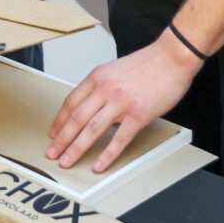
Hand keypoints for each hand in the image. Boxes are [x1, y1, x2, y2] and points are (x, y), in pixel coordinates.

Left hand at [46, 29, 202, 171]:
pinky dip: (106, 154)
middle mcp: (105, 88)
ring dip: (76, 148)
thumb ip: (103, 86)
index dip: (59, 120)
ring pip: (92, 129)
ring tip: (66, 161)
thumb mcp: (116, 69)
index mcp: (98, 76)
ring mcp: (121, 102)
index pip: (71, 101)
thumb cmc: (148, 63)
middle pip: (77, 117)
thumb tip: (93, 105)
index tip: (53, 133)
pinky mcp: (138, 114)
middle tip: (51, 153)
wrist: (172, 57)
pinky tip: (98, 165)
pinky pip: (119, 139)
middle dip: (61, 139)